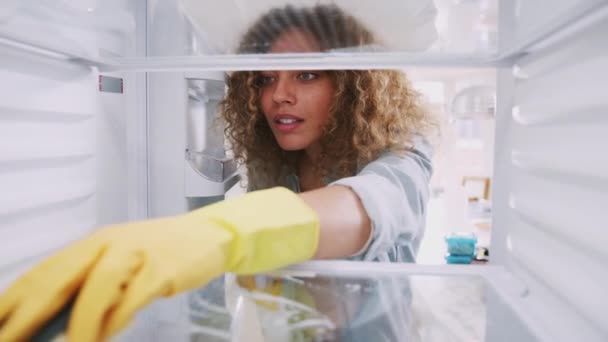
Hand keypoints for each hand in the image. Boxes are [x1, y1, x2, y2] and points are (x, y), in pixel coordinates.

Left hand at [0, 188, 318, 340]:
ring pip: (96, 288)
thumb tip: (55, 326)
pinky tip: (106, 334)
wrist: (209, 233)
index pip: (41, 273)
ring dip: (78, 326)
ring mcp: (137, 253)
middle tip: (9, 341)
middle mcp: (108, 243)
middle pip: (58, 279)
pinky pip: (133, 297)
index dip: (12, 301)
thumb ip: (89, 286)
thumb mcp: (120, 262)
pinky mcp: (163, 268)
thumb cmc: (160, 252)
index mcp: (92, 243)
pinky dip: (116, 319)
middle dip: (27, 315)